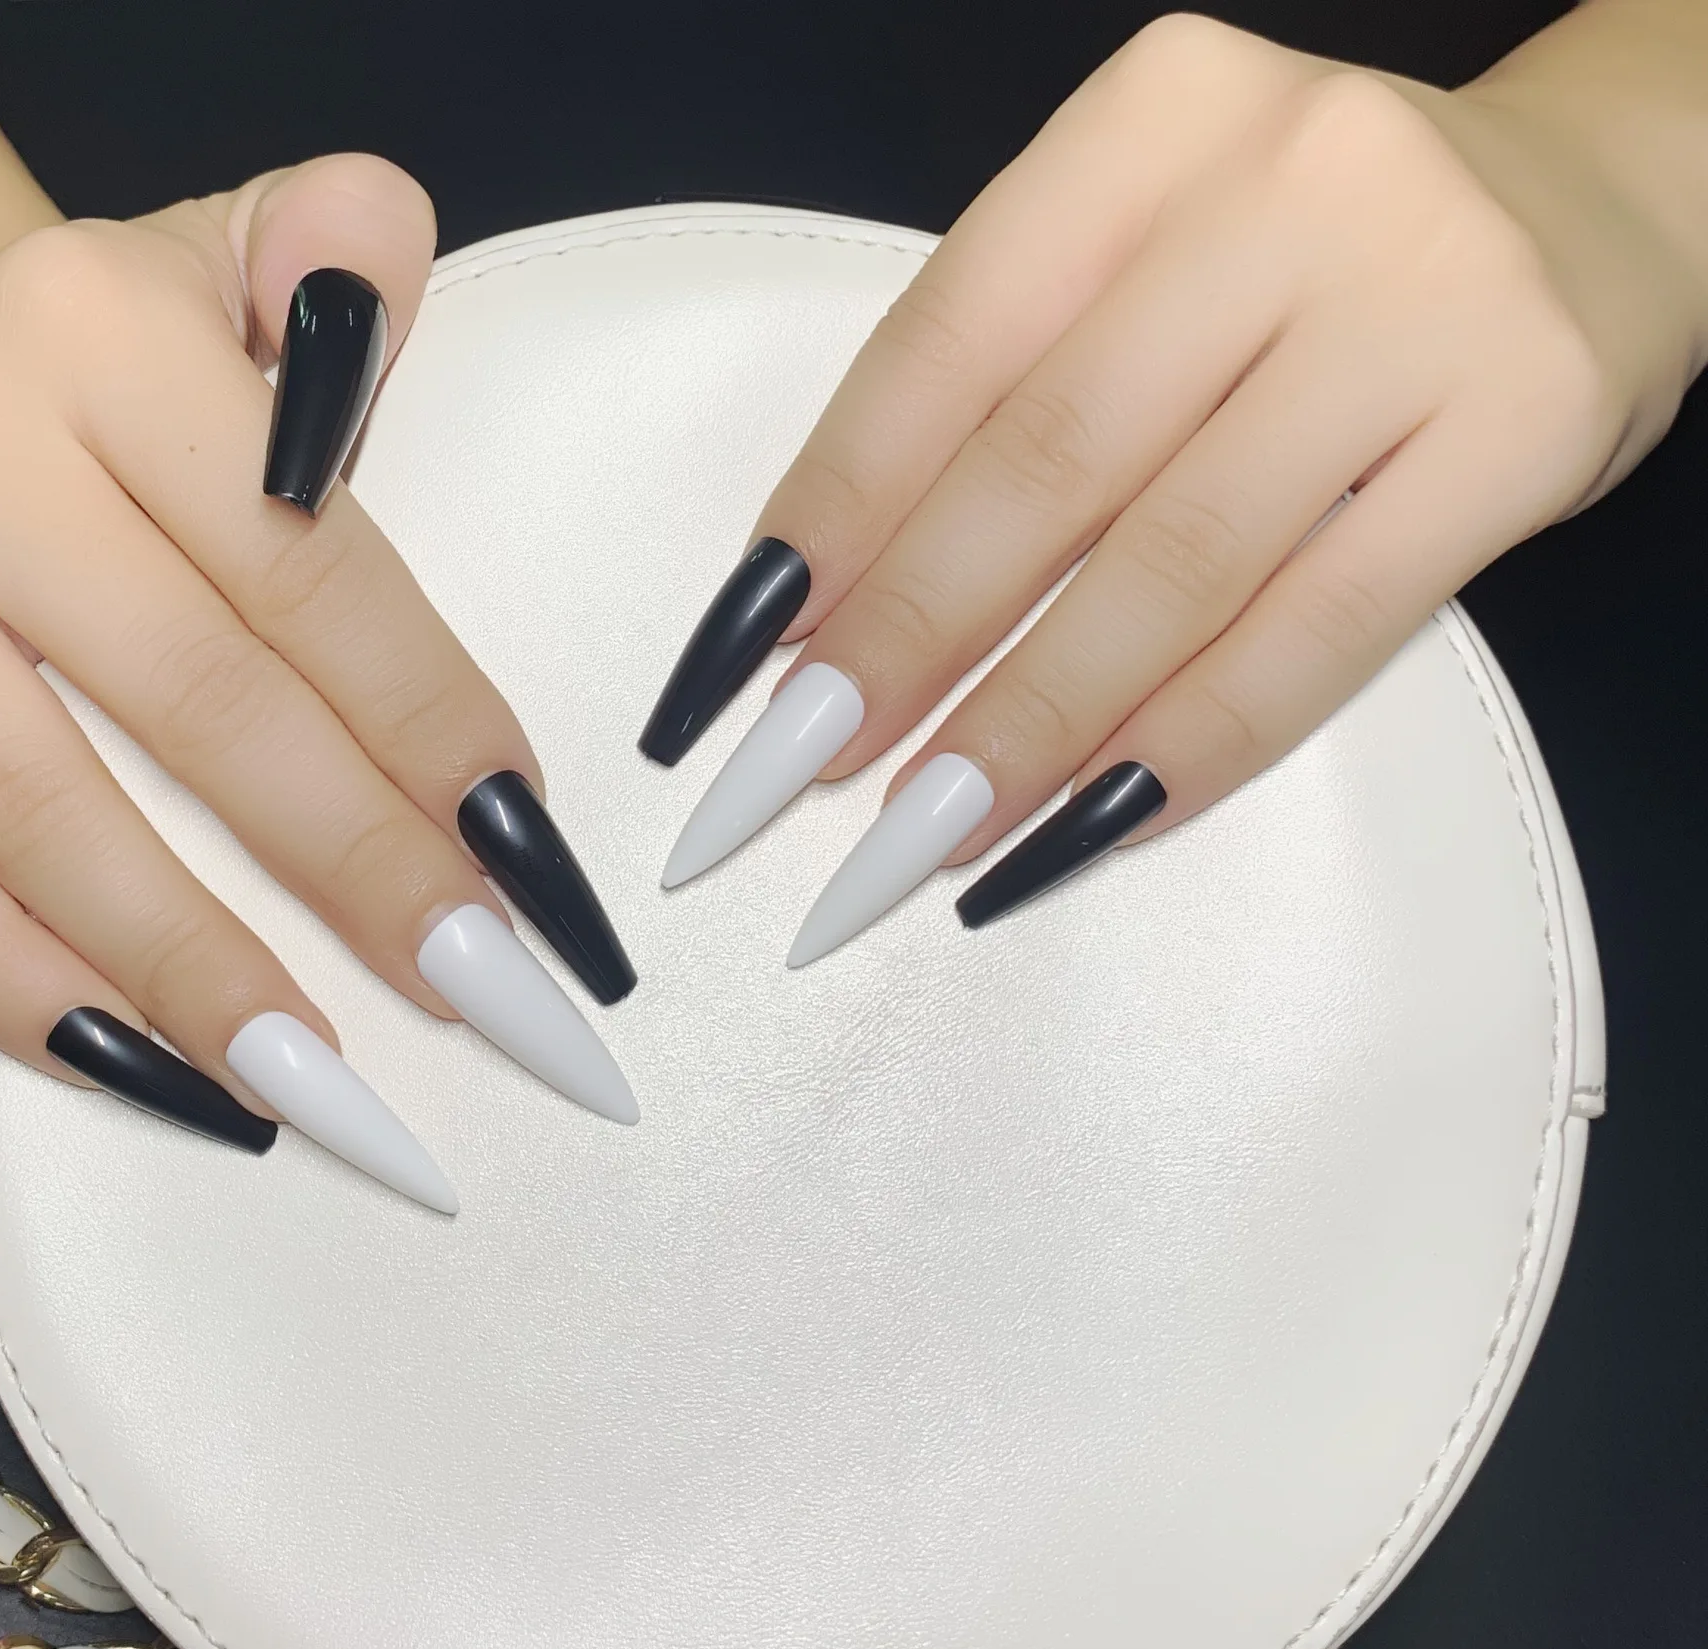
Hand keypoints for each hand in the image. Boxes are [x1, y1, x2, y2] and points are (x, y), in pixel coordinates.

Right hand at [0, 155, 635, 1209]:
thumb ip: (338, 247)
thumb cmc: (106, 357)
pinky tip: (142, 1068)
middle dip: (359, 871)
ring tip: (323, 1086)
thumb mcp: (226, 257)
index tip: (530, 863)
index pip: (313, 573)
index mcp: (100, 337)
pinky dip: (17, 988)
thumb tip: (381, 268)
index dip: (431, 730)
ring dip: (194, 972)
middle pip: (200, 706)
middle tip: (482, 994)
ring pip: (37, 818)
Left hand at [644, 13, 1704, 955]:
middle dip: (905, 645)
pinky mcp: (1522, 429)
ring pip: (1174, 564)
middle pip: (1045, 465)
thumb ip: (1011, 388)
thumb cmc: (1315, 255)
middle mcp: (1284, 188)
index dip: (832, 523)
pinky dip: (1193, 743)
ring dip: (1030, 724)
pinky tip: (1091, 824)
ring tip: (924, 834)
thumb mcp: (1149, 254)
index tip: (742, 665)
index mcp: (1150, 125)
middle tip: (805, 777)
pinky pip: (1323, 630)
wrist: (1595, 201)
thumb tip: (833, 608)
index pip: (942, 351)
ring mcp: (1419, 304)